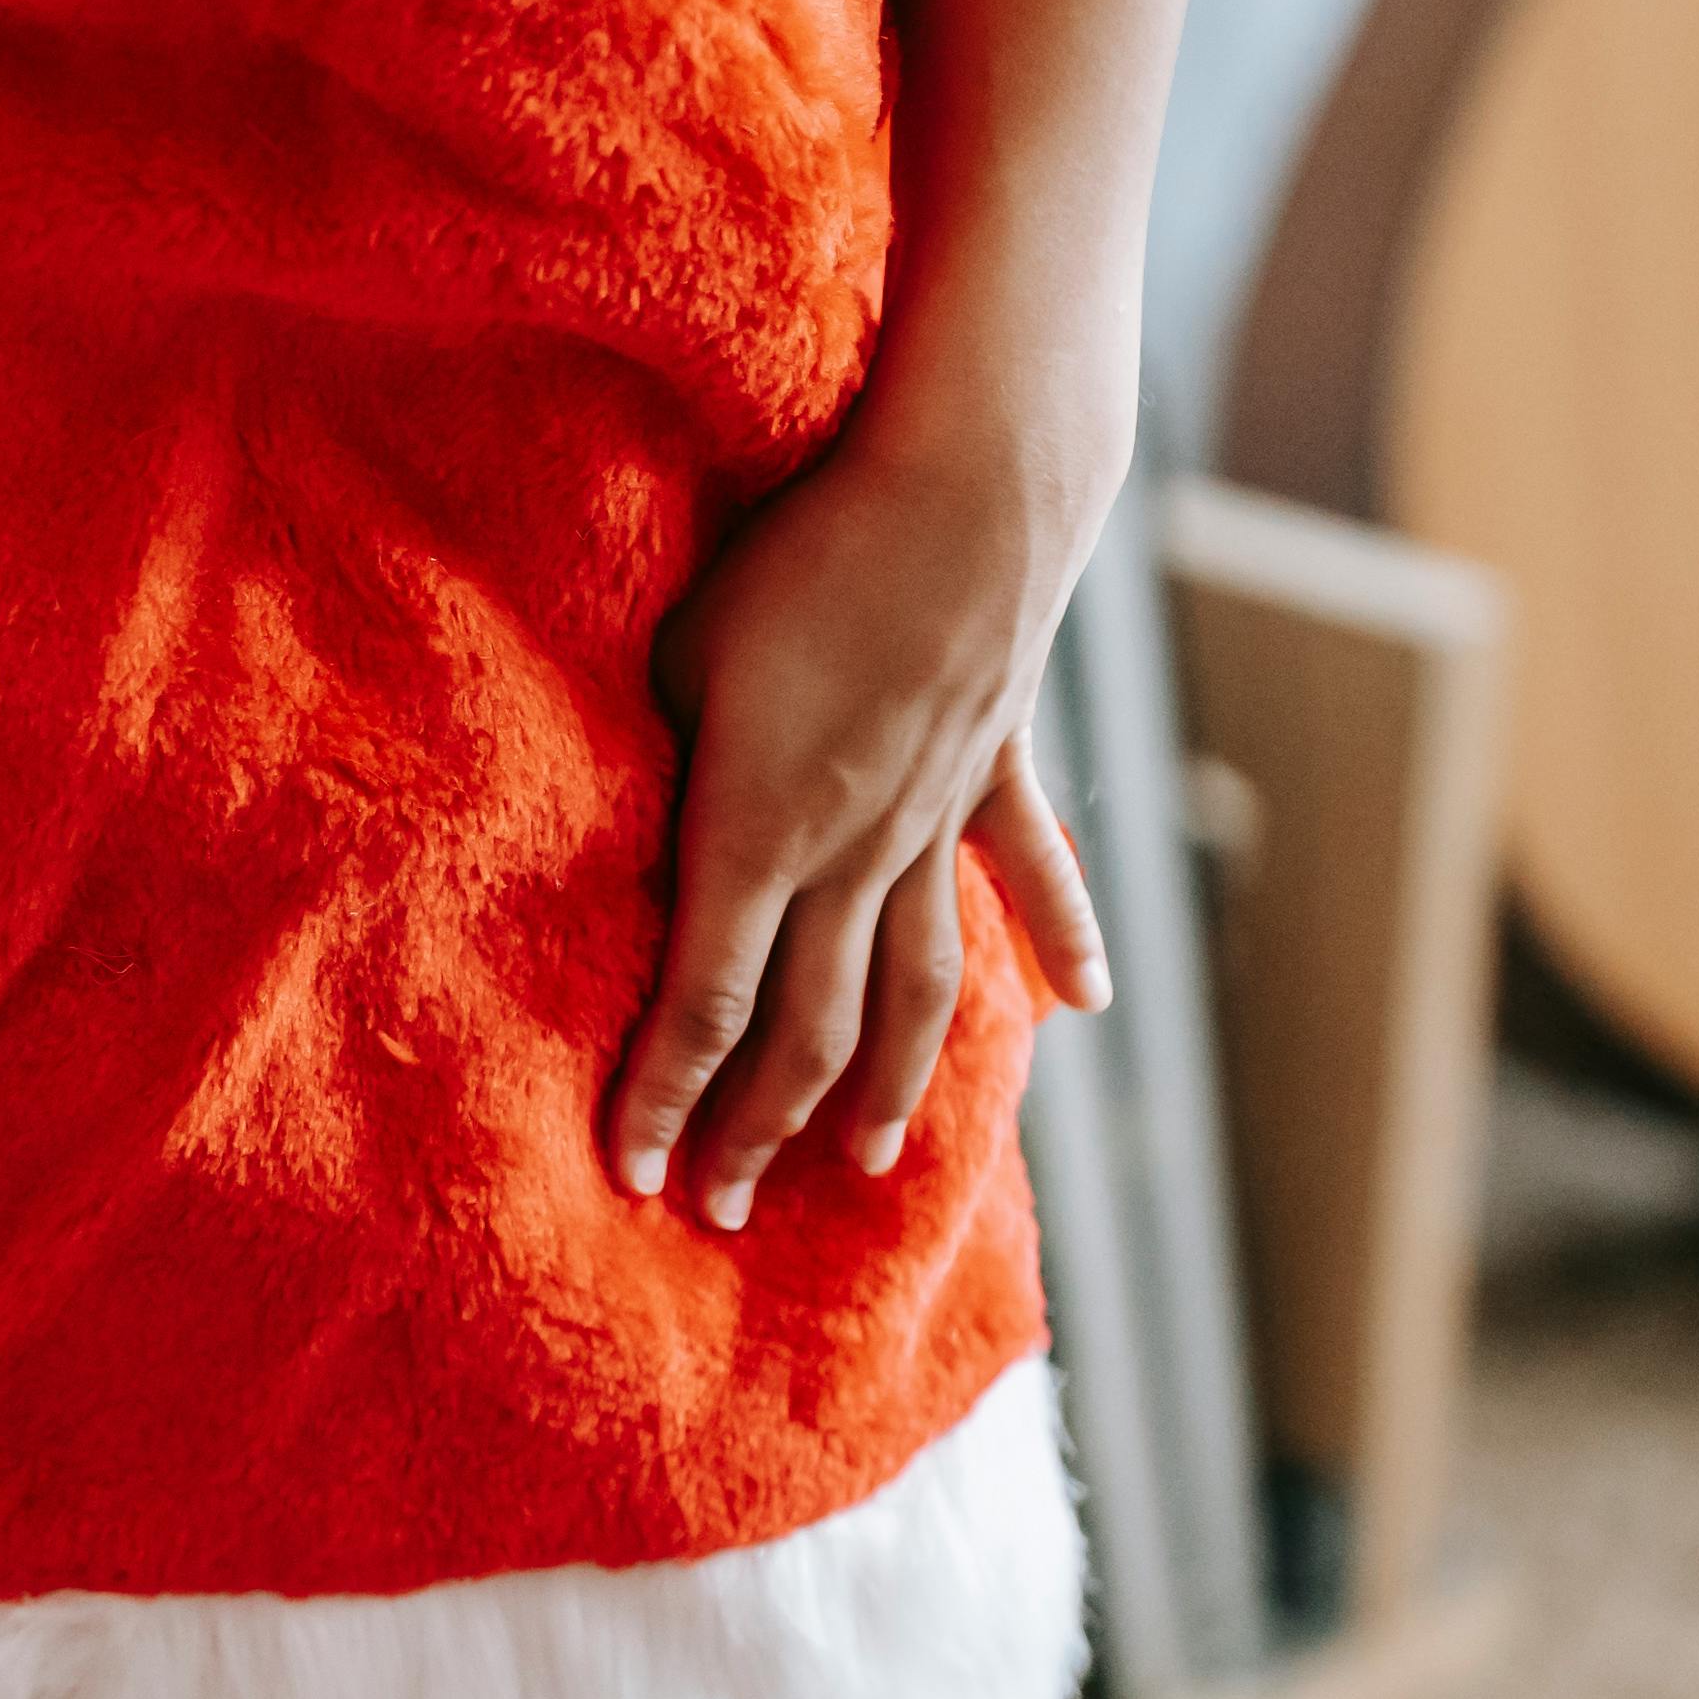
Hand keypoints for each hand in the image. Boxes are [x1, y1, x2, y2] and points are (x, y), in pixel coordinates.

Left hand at [603, 432, 1116, 1231]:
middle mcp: (857, 852)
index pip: (703, 1003)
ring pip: (915, 990)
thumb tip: (614, 824)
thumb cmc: (799, 550)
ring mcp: (937, 819)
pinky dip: (1060, 941)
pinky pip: (1030, 872)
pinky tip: (1084, 1007)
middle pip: (804, 1029)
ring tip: (858, 1164)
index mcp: (760, 830)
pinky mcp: (995, 767)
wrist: (969, 486)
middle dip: (754, 1130)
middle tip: (717, 1213)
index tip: (627, 1174)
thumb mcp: (681, 653)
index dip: (662, 1097)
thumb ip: (652, 756)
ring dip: (885, 1086)